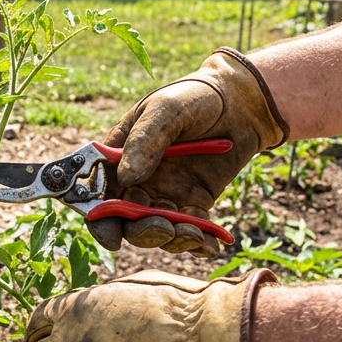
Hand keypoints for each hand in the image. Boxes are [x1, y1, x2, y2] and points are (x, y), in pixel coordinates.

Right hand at [89, 49, 288, 257]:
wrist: (242, 102)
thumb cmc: (194, 96)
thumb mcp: (166, 110)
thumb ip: (144, 142)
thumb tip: (127, 180)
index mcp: (118, 158)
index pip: (98, 194)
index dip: (100, 219)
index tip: (113, 237)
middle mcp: (137, 181)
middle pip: (126, 221)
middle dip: (142, 231)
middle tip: (165, 228)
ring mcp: (165, 195)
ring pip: (157, 231)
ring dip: (172, 239)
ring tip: (194, 234)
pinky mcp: (194, 204)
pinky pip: (190, 231)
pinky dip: (198, 244)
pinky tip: (210, 245)